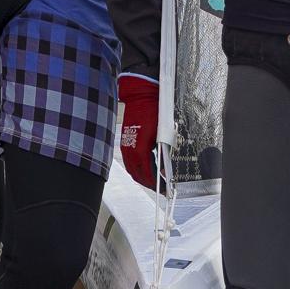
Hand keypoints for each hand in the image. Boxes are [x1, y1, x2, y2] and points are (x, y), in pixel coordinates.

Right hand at [118, 73, 158, 188]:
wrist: (140, 98)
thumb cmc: (153, 113)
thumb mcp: (162, 135)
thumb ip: (163, 155)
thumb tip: (165, 170)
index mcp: (140, 152)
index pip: (149, 176)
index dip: (158, 185)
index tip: (165, 190)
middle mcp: (130, 153)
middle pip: (139, 177)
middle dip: (150, 184)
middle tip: (161, 188)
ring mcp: (125, 149)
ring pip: (133, 171)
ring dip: (142, 178)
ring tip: (154, 180)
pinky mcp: (124, 144)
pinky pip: (129, 163)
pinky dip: (136, 169)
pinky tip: (145, 169)